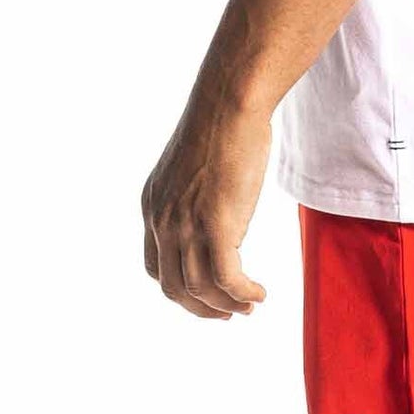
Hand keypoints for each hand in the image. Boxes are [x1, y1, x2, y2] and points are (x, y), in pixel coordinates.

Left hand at [142, 90, 271, 319]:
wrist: (230, 100)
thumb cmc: (224, 120)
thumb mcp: (195, 164)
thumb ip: (197, 194)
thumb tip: (223, 216)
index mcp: (152, 205)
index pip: (156, 266)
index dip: (181, 289)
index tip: (207, 296)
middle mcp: (161, 220)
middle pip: (174, 286)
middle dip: (202, 308)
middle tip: (230, 313)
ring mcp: (186, 224)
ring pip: (201, 288)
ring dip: (227, 305)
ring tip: (250, 305)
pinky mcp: (215, 224)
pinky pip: (226, 279)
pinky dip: (243, 294)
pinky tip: (260, 294)